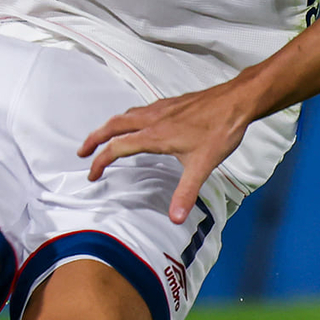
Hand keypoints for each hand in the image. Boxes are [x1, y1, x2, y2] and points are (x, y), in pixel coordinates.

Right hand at [79, 77, 259, 218]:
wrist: (236, 101)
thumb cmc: (220, 130)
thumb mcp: (202, 165)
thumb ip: (186, 192)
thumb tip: (175, 218)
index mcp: (154, 135)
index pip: (117, 148)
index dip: (100, 161)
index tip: (92, 175)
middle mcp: (152, 119)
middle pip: (113, 126)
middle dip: (94, 138)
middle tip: (82, 151)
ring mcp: (161, 109)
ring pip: (125, 115)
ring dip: (110, 126)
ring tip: (103, 137)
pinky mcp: (171, 104)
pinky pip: (140, 110)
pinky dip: (128, 118)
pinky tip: (137, 124)